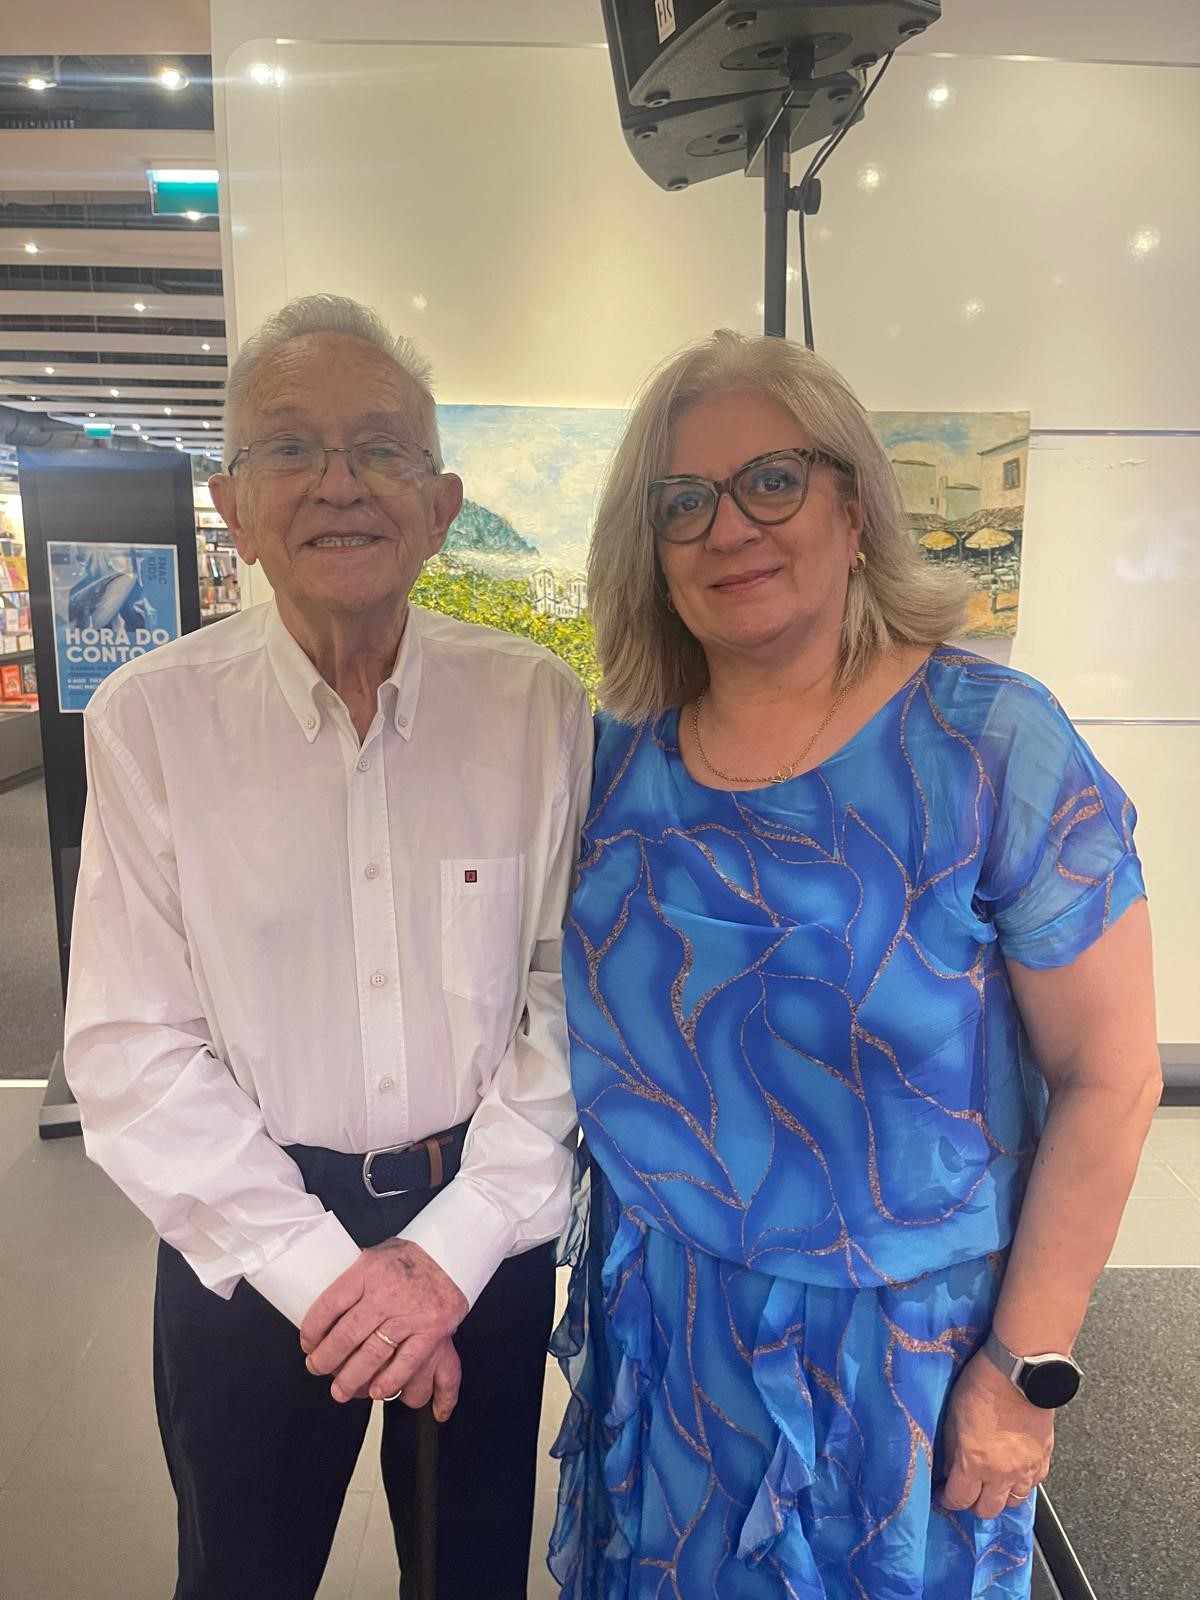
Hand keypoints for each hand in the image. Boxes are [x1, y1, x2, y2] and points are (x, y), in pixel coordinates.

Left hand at [299, 1239, 468, 1418]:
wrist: (450, 1253)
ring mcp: (410, 1314)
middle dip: (327, 1359)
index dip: (312, 1330)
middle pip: (347, 1334)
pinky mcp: (431, 1332)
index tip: (308, 1344)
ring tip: (341, 1390)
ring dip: (352, 1378)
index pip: (330, 1304)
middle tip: (318, 1369)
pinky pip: (406, 1363)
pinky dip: (390, 1381)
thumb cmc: (409, 1257)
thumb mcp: (375, 1256)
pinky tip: (378, 1392)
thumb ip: (353, 1280)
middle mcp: (387, 1293)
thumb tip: (326, 1311)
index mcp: (368, 1271)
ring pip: (373, 1355)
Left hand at [939, 1350, 1053, 1518]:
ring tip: (991, 1486)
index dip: (947, 1501)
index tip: (942, 1496)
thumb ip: (951, 1448)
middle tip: (967, 1493)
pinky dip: (1022, 1484)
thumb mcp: (953, 1415)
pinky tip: (1014, 1473)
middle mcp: (1002, 1474)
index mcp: (974, 1463)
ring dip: (1000, 1498)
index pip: (959, 1499)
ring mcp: (1026, 1469)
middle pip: (988, 1510)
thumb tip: (949, 1468)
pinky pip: (1033, 1485)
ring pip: (1013, 1502)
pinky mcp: (1044, 1459)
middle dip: (974, 1506)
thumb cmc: (982, 1386)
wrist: (1019, 1372)